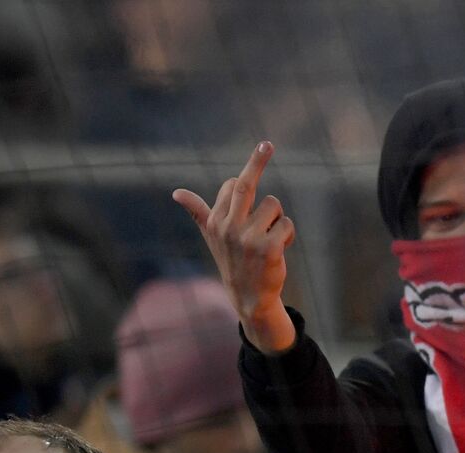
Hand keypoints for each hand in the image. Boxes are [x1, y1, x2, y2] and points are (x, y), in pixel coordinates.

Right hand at [173, 142, 298, 354]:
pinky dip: (288, 234)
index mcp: (215, 221)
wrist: (249, 297)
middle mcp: (228, 228)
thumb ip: (198, 211)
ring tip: (268, 239)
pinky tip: (278, 249)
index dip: (249, 175)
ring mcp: (248, 239)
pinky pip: (287, 224)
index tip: (264, 147)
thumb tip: (176, 193)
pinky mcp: (268, 249)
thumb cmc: (232, 261)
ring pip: (275, 206)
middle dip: (257, 161)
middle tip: (267, 143)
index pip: (233, 186)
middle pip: (245, 186)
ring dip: (277, 219)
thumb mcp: (211, 236)